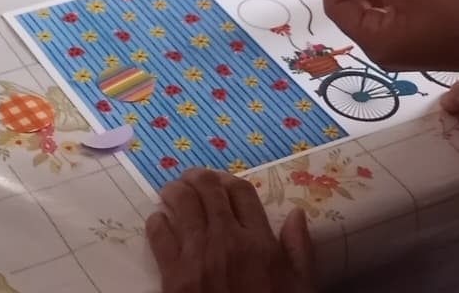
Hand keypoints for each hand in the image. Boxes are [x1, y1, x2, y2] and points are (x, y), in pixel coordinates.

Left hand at [146, 169, 313, 292]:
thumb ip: (300, 251)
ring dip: (174, 191)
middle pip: (207, 189)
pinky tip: (159, 221)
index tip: (221, 182)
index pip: (241, 192)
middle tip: (191, 179)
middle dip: (197, 178)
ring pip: (179, 202)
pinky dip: (157, 221)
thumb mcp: (301, 288)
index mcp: (260, 243)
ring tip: (171, 192)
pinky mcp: (172, 275)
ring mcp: (196, 256)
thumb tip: (297, 214)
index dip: (229, 180)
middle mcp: (226, 241)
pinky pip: (159, 234)